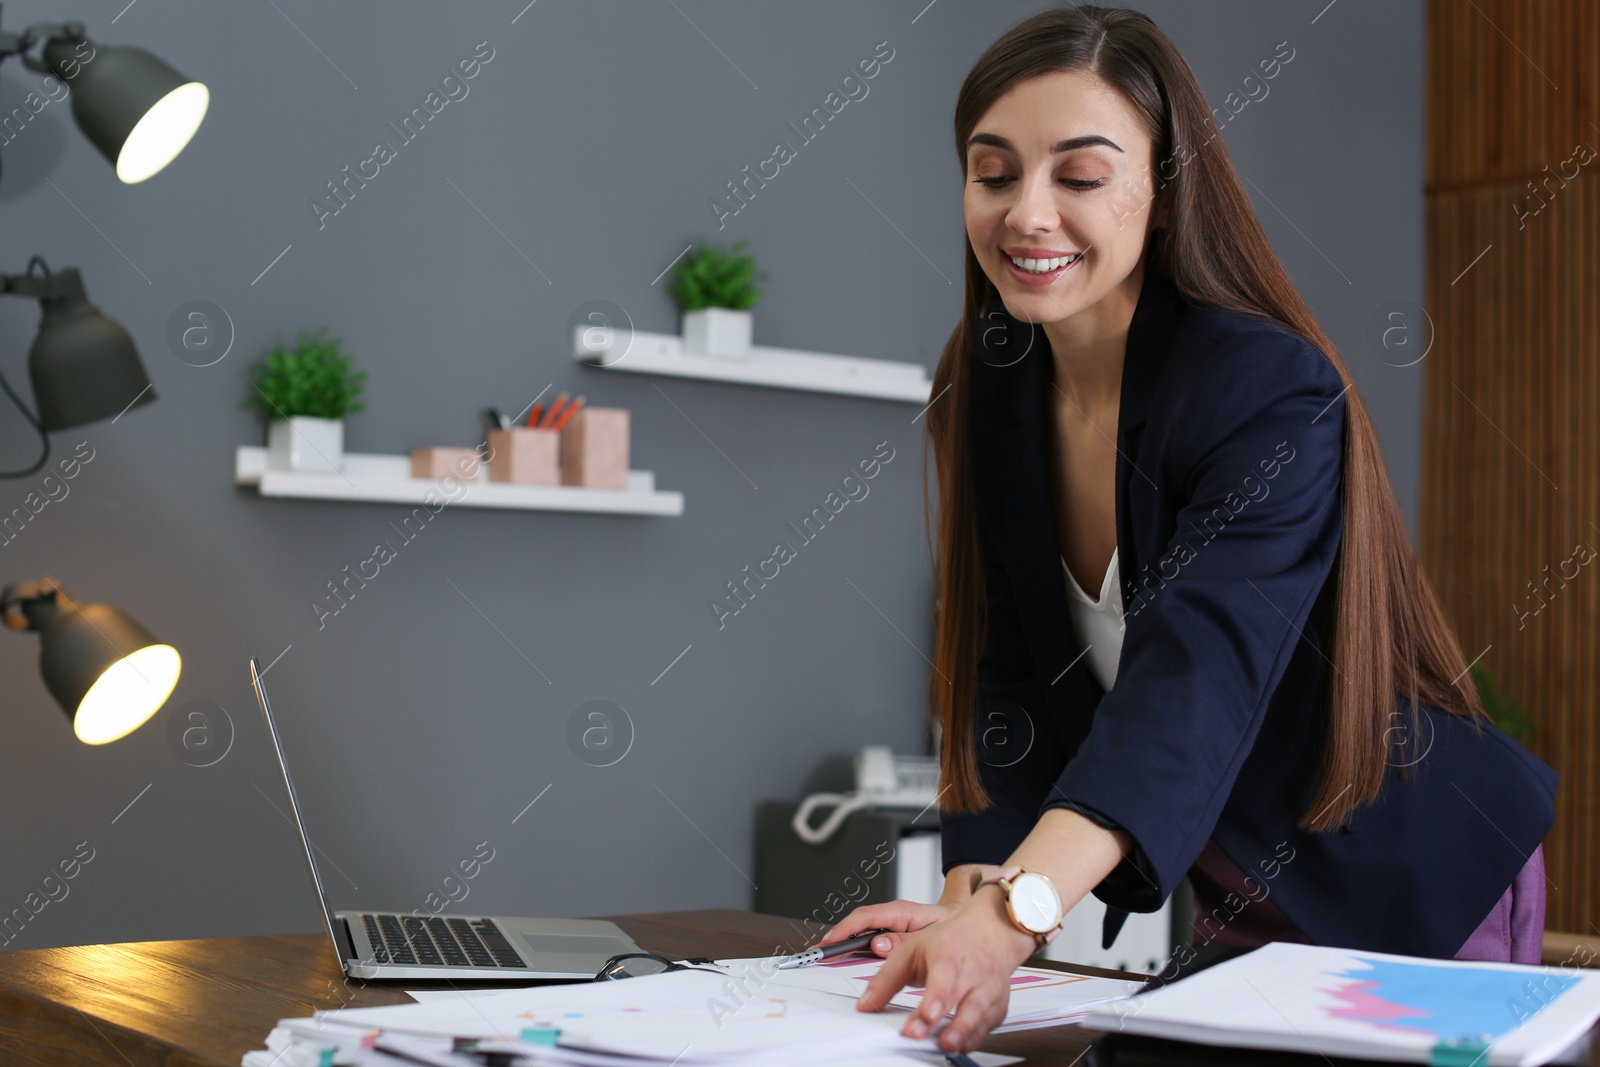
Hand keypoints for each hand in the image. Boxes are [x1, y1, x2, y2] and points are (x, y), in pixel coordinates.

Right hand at [820, 899, 951, 957]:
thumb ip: (904, 941)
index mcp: (900, 912)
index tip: (831, 941)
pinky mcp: (889, 938)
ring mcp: (888, 928)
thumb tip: (877, 945)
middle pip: (857, 925)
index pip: (866, 917)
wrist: (961, 925)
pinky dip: (854, 950)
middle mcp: (890, 918)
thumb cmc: (948, 928)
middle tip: (818, 953)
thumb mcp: (931, 934)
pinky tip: (842, 960)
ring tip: (824, 958)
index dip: (845, 929)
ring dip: (842, 945)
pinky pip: (867, 942)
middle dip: (837, 938)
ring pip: (860, 934)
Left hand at [855, 884, 1037, 1053]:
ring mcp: (989, 989)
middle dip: (948, 1024)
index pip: (944, 979)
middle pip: (964, 1001)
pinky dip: (975, 1037)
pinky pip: (989, 1026)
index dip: (934, 1001)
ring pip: (982, 1016)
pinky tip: (960, 1044)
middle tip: (928, 1039)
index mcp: (950, 954)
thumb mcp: (912, 949)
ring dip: (964, 1035)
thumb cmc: (951, 940)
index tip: (921, 1019)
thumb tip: (866, 1004)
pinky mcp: (998, 1005)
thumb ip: (887, 978)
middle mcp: (974, 972)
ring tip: (945, 1046)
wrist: (990, 930)